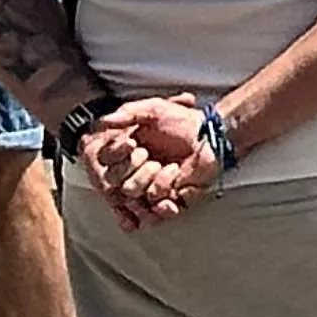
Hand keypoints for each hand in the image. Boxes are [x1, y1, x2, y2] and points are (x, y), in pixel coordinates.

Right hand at [80, 97, 220, 227]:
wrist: (212, 133)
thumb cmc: (183, 121)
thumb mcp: (154, 110)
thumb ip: (130, 113)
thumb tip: (104, 121)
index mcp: (126, 152)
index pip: (106, 160)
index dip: (116, 154)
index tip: (131, 144)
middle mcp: (135, 171)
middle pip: (116, 182)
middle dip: (132, 169)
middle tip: (148, 155)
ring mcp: (151, 185)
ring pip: (135, 194)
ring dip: (151, 182)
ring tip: (170, 167)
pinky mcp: (170, 197)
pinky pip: (158, 206)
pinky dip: (164, 199)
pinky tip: (174, 187)